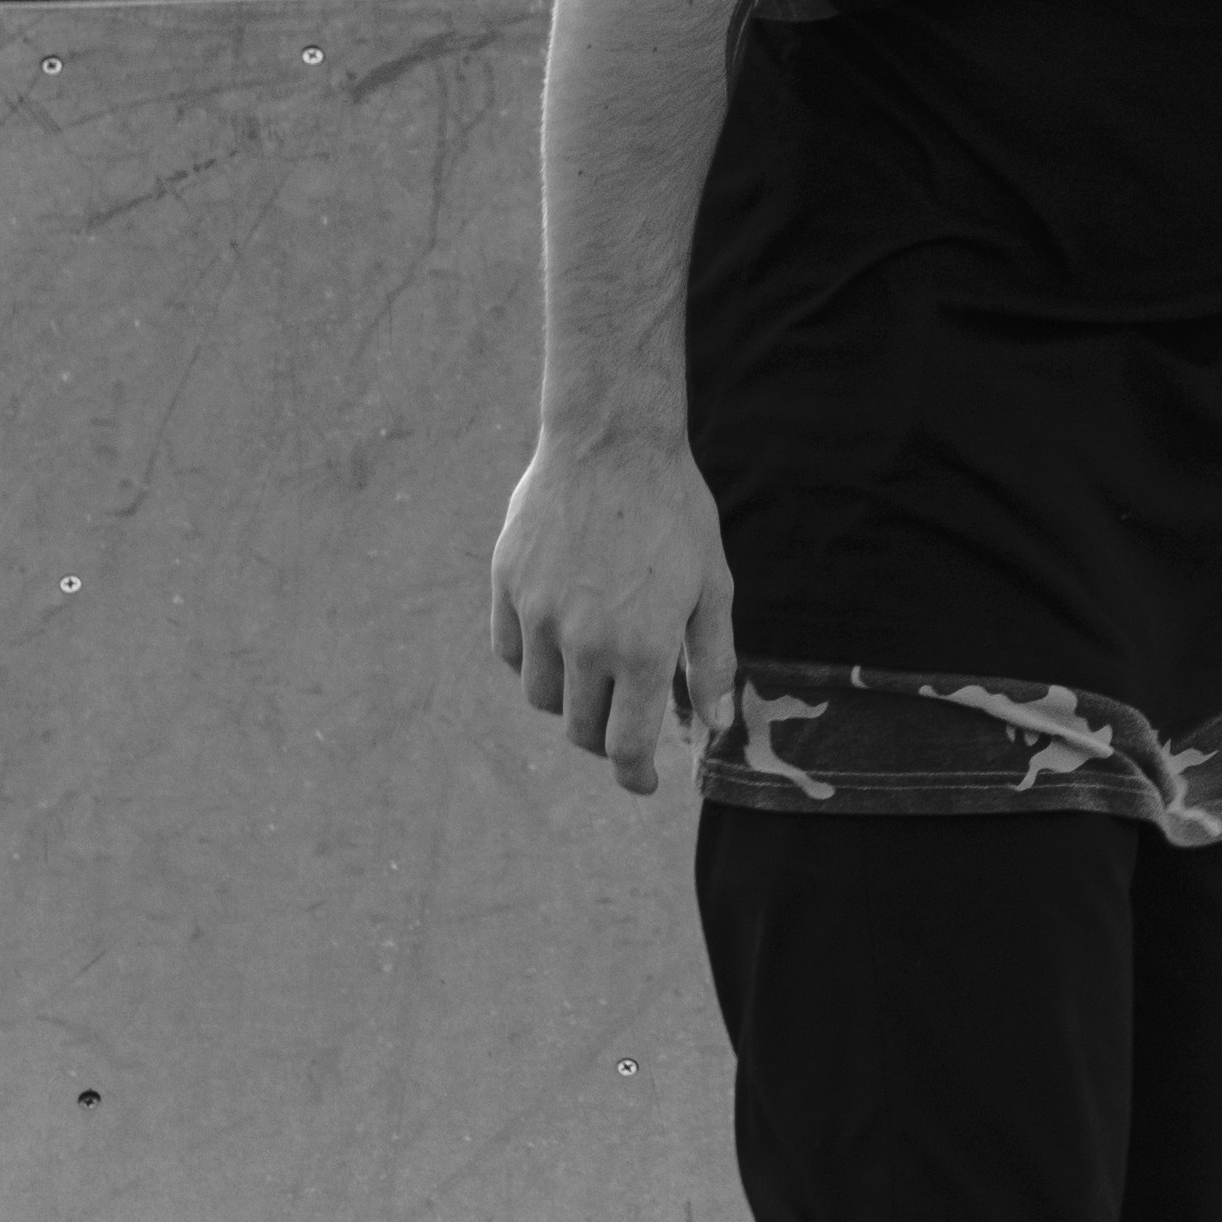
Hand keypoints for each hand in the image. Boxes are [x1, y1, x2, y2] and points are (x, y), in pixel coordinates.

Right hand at [491, 428, 738, 796]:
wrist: (611, 439)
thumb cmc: (674, 510)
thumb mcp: (713, 584)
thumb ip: (713, 660)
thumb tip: (715, 725)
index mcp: (641, 648)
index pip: (626, 747)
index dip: (636, 777)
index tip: (644, 782)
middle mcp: (584, 642)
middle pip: (581, 730)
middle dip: (608, 738)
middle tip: (627, 718)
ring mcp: (538, 616)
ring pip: (541, 696)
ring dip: (569, 698)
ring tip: (595, 669)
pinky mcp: (507, 588)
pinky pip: (510, 653)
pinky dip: (532, 661)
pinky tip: (558, 637)